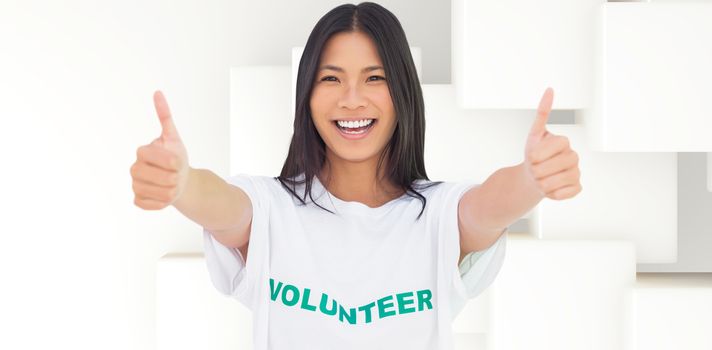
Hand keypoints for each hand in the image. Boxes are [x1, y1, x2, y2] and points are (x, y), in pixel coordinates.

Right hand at [130, 90, 190, 209]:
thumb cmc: (176, 158)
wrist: (179, 180)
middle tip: (177, 175)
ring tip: (173, 184)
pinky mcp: (137, 200)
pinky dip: (164, 202)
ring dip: (172, 191)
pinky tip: (165, 195)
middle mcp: (134, 168)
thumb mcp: (174, 137)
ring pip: (159, 193)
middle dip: (175, 178)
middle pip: (160, 178)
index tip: (178, 162)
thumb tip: (157, 92)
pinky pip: (153, 205)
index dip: (173, 162)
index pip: (159, 158)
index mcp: (142, 151)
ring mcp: (134, 185)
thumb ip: (165, 116)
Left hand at [523, 87, 581, 199]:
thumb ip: (542, 113)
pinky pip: (563, 193)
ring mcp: (577, 172)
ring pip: (555, 182)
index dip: (536, 155)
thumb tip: (550, 88)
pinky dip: (552, 193)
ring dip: (541, 183)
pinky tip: (550, 188)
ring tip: (541, 178)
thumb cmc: (534, 155)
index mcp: (564, 142)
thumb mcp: (534, 134)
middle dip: (535, 171)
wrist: (533, 177)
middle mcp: (574, 156)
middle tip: (535, 169)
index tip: (532, 156)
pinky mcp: (577, 187)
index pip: (550, 149)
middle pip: (549, 168)